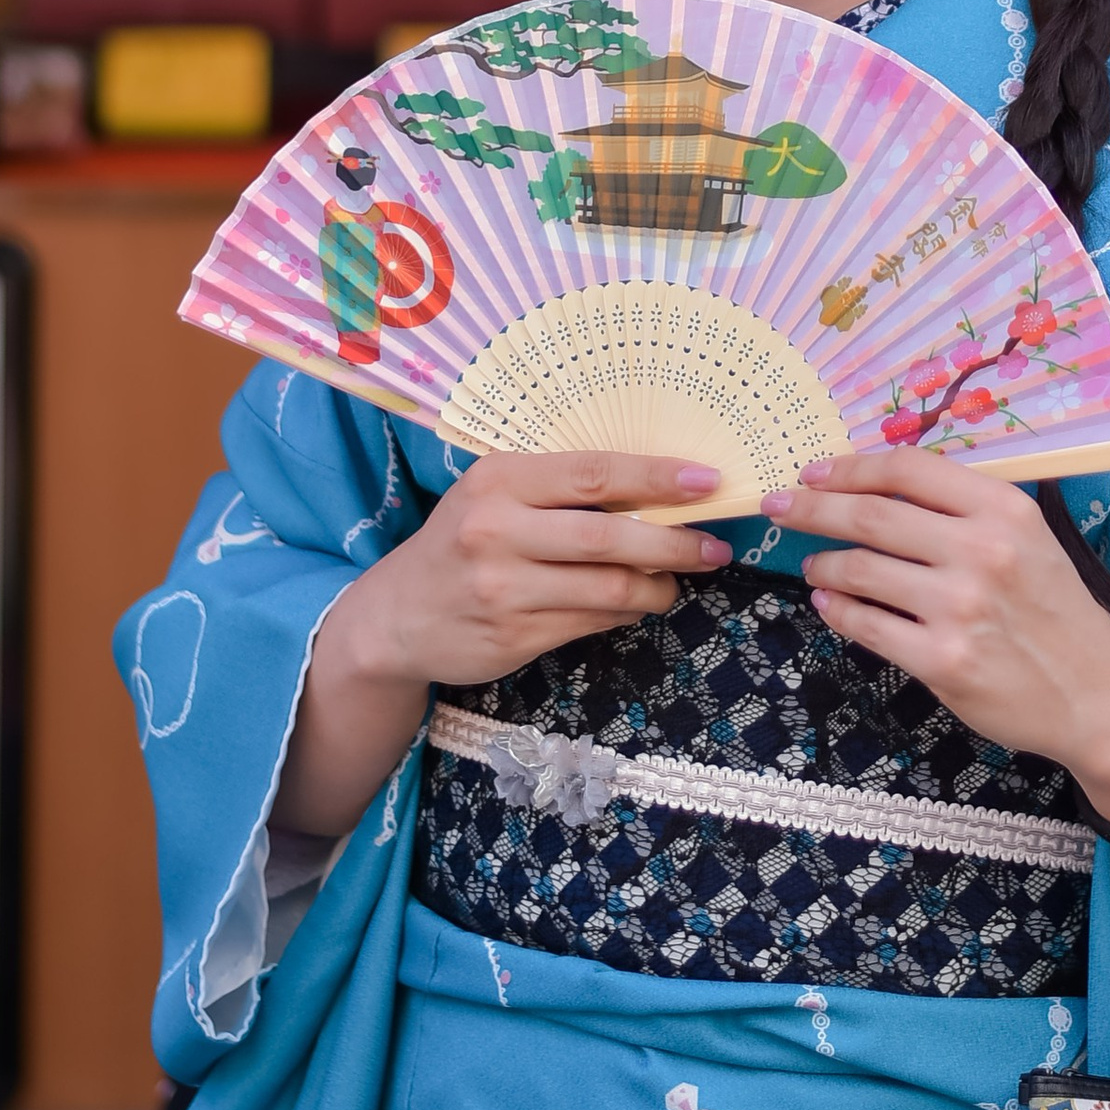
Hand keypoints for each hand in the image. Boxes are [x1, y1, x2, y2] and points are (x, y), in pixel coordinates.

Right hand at [278, 451, 726, 834]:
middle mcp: (497, 530)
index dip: (657, 477)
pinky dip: (625, 613)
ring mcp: (504, 588)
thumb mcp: (493, 496)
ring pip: (609, 588)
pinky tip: (637, 604)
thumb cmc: (459, 542)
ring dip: (656, 586)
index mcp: (499, 480)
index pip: (594, 473)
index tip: (709, 481)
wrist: (394, 617)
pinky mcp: (513, 636)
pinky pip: (591, 622)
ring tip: (677, 581)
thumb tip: (656, 490)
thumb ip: (559, 490)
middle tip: (714, 547)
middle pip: (609, 535)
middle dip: (674, 541)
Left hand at [764, 451, 1109, 824]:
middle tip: (780, 506)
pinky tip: (828, 601)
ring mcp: (960, 608)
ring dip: (825, 562)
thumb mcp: (1029, 540)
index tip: (814, 471)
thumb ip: (967, 509)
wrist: (1097, 694)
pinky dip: (837, 608)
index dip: (850, 467)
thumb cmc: (1057, 610)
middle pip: (872, 516)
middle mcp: (981, 551)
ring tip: (815, 563)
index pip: (907, 470)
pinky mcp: (942, 661)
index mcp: (1003, 510)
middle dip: (814, 507)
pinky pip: (867, 625)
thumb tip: (884, 482)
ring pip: (861, 570)